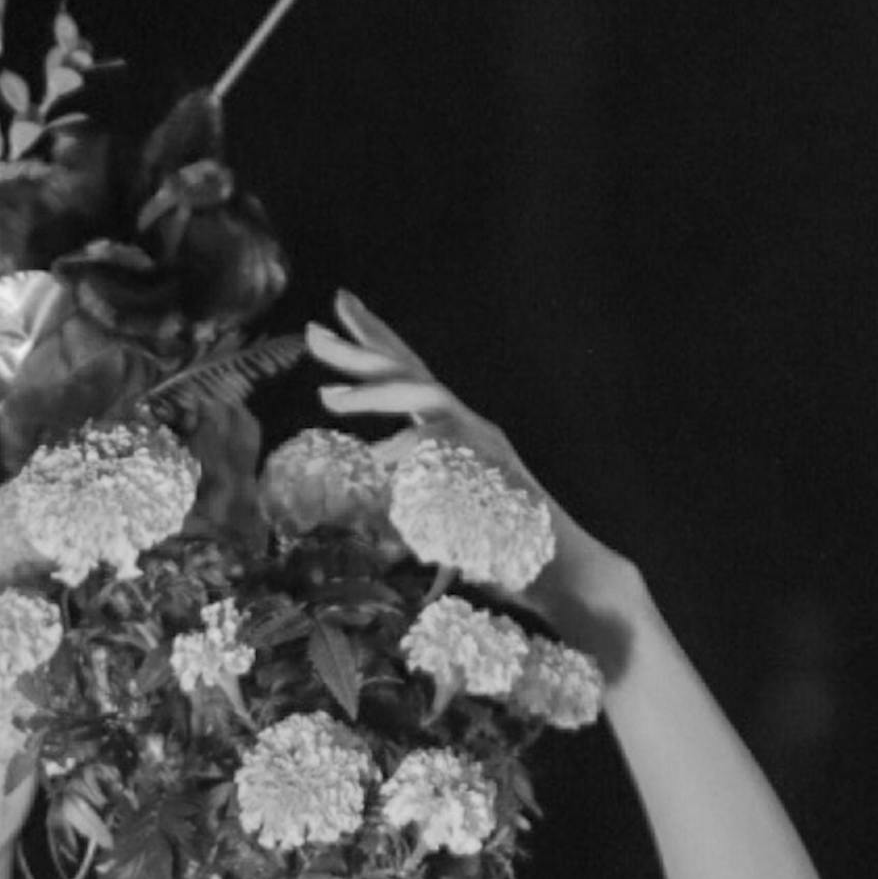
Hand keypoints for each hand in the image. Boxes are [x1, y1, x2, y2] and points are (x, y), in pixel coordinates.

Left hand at [302, 289, 652, 666]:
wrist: (565, 572)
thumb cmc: (501, 553)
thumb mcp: (436, 521)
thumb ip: (402, 499)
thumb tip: (356, 495)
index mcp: (452, 430)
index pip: (409, 374)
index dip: (375, 339)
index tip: (339, 306)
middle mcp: (468, 424)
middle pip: (411, 370)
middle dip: (360, 347)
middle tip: (313, 331)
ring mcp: (483, 440)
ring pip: (426, 393)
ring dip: (374, 393)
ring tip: (327, 396)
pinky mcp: (493, 464)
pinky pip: (446, 444)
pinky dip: (410, 443)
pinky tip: (380, 455)